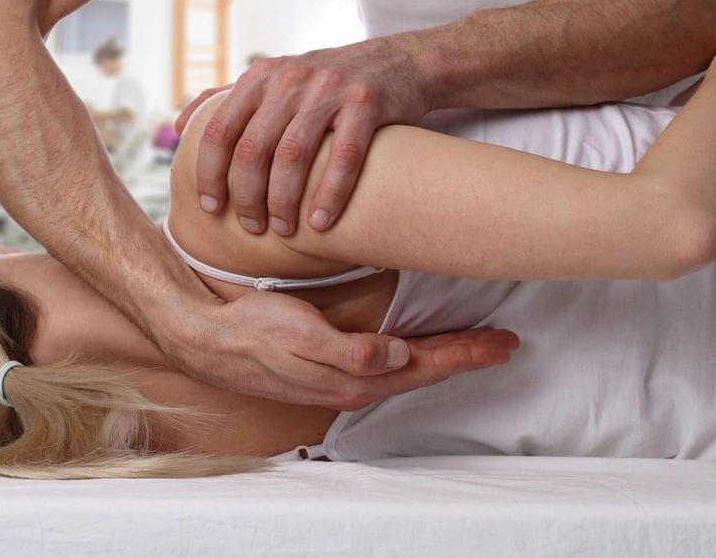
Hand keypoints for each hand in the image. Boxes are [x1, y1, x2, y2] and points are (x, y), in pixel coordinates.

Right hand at [158, 289, 519, 410]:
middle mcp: (356, 385)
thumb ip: (350, 351)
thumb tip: (397, 355)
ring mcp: (343, 380)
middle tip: (506, 342)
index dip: (466, 352)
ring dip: (445, 357)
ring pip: (409, 370)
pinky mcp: (331, 368)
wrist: (209, 340)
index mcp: (356, 378)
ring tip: (476, 344)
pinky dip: (414, 357)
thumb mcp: (301, 334)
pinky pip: (387, 367)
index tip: (502, 341)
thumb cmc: (253, 330)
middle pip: (425, 370)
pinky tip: (418, 349)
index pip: (425, 365)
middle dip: (467, 355)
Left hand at [174, 35, 430, 235]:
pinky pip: (345, 157)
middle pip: (253, 148)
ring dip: (283, 201)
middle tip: (252, 227)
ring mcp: (329, 88)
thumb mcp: (275, 78)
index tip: (211, 208)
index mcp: (261, 75)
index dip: (209, 173)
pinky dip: (330, 194)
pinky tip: (321, 222)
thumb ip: (227, 99)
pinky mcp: (367, 101)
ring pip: (293, 155)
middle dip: (247, 196)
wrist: (400, 61)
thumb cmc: (328, 82)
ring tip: (284, 230)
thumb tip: (177, 128)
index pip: (219, 129)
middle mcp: (290, 78)